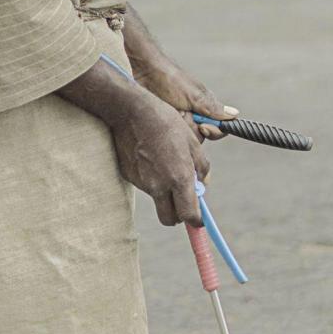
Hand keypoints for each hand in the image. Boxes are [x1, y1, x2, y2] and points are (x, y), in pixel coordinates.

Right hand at [110, 92, 208, 227]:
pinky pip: (144, 185)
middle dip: (178, 216)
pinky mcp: (130, 176)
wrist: (132, 112)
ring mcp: (142, 183)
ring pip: (156, 199)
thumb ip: (201, 167)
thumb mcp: (192, 141)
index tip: (199, 219)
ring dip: (164, 192)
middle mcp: (159, 185)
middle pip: (169, 219)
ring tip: (164, 163)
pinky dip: (150, 179)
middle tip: (182, 202)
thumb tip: (202, 183)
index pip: (189, 215)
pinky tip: (150, 157)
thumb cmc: (166, 123)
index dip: (196, 221)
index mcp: (179, 178)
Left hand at [130, 57, 238, 141]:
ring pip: (186, 138)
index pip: (219, 128)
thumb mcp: (193, 95)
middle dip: (192, 128)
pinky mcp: (164, 124)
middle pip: (201, 136)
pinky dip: (167, 128)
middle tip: (183, 114)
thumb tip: (234, 115)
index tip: (204, 127)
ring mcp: (178, 120)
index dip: (214, 131)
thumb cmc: (170, 79)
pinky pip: (171, 136)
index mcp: (205, 107)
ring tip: (170, 111)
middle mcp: (194, 115)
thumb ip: (212, 108)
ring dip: (178, 126)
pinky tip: (161, 118)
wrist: (142, 72)